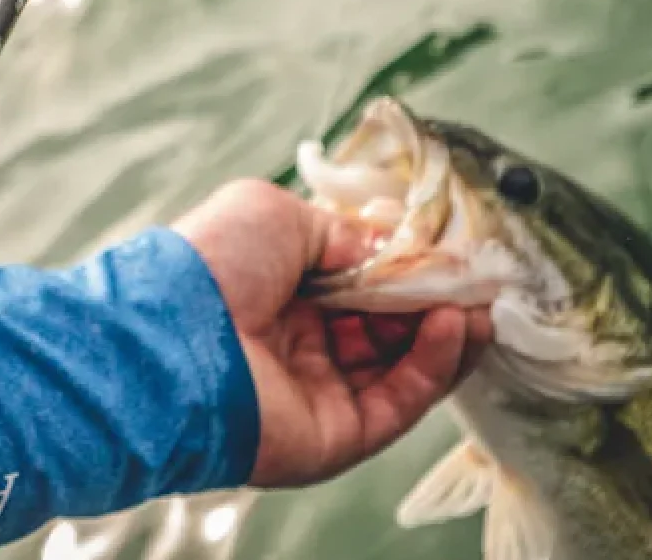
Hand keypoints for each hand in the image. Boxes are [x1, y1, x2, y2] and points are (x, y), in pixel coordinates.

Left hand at [175, 178, 492, 487]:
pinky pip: (400, 401)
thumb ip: (342, 233)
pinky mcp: (337, 435)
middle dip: (432, 300)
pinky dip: (434, 364)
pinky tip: (454, 326)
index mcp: (278, 291)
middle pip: (386, 326)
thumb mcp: (279, 215)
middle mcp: (298, 343)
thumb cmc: (215, 263)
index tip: (446, 253)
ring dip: (445, 332)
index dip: (402, 270)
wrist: (176, 337)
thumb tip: (390, 250)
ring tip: (475, 303)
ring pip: (403, 367)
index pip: (357, 284)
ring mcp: (318, 392)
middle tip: (474, 279)